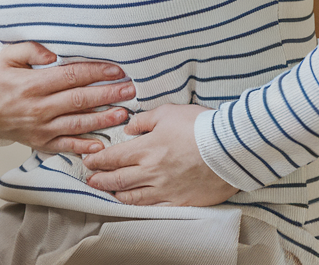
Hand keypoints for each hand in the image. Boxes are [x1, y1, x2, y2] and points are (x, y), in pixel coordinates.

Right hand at [0, 42, 132, 154]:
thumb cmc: (2, 81)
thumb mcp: (7, 57)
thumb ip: (29, 49)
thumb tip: (53, 52)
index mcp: (32, 84)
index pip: (69, 76)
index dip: (94, 72)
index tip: (115, 69)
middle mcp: (39, 107)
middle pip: (79, 100)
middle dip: (107, 94)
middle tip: (130, 90)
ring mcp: (42, 128)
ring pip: (77, 124)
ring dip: (102, 119)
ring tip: (124, 114)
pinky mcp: (43, 143)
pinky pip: (66, 146)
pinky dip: (84, 147)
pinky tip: (101, 144)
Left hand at [82, 104, 237, 205]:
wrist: (230, 149)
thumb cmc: (199, 126)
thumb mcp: (167, 113)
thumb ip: (144, 120)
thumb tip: (129, 126)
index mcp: (146, 148)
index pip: (114, 157)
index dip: (98, 160)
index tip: (88, 161)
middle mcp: (152, 171)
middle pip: (118, 179)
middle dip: (100, 180)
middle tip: (90, 180)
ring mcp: (166, 188)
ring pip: (133, 196)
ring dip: (116, 194)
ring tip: (108, 192)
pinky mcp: (181, 200)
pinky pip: (154, 206)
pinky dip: (139, 205)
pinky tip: (134, 203)